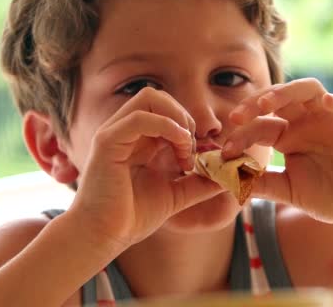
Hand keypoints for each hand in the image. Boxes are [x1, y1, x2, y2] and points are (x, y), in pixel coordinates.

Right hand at [68, 88, 222, 246]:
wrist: (103, 236)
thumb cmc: (132, 217)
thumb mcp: (176, 195)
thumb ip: (200, 183)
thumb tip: (228, 176)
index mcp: (137, 139)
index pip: (164, 110)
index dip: (186, 125)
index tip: (196, 157)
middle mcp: (124, 131)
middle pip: (157, 96)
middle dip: (183, 116)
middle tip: (191, 148)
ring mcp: (114, 133)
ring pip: (149, 97)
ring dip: (176, 118)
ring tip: (184, 149)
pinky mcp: (107, 142)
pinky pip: (139, 117)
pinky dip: (165, 125)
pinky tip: (178, 146)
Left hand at [222, 78, 332, 227]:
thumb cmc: (325, 197)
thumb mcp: (287, 191)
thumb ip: (261, 183)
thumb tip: (225, 180)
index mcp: (287, 136)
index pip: (260, 126)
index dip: (241, 136)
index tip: (225, 152)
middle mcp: (306, 122)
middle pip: (279, 98)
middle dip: (256, 102)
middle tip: (237, 116)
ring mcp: (332, 121)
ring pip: (310, 90)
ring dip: (288, 92)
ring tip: (268, 103)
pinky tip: (328, 103)